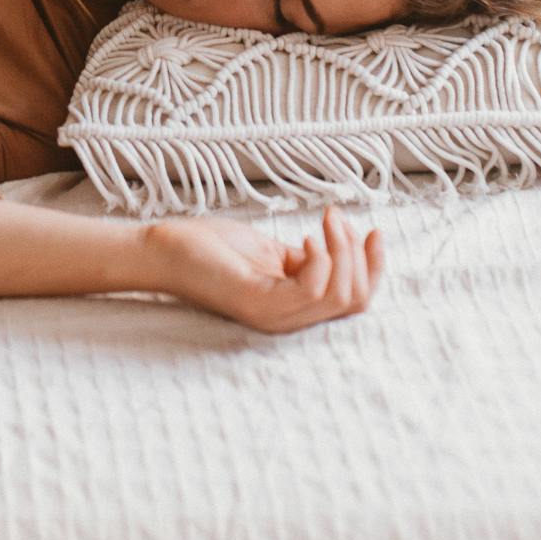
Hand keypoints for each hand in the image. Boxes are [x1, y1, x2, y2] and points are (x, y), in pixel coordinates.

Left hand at [147, 203, 383, 332]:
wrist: (165, 250)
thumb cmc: (215, 249)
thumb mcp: (273, 252)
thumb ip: (307, 259)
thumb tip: (339, 249)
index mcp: (296, 309)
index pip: (354, 303)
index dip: (375, 268)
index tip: (374, 230)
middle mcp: (290, 321)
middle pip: (355, 301)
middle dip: (360, 255)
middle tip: (336, 218)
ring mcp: (275, 316)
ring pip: (340, 296)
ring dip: (342, 249)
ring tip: (324, 220)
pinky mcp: (258, 303)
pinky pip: (311, 290)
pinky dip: (319, 258)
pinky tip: (305, 237)